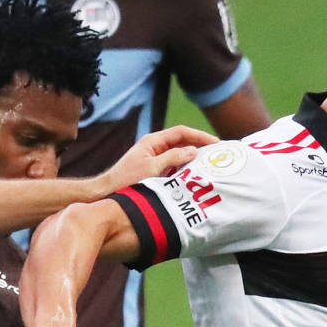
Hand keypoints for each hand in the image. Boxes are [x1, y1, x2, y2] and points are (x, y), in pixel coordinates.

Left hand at [96, 124, 211, 193]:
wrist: (108, 193)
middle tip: (218, 153)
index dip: (199, 136)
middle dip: (201, 146)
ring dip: (195, 158)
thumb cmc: (126, 181)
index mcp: (153, 141)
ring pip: (180, 154)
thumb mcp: (152, 169)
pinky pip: (175, 166)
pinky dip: (187, 169)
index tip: (215, 143)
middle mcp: (155, 147)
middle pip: (183, 141)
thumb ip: (173, 158)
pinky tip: (197, 176)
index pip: (181, 132)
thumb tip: (193, 150)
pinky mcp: (156, 171)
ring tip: (212, 164)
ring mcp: (156, 159)